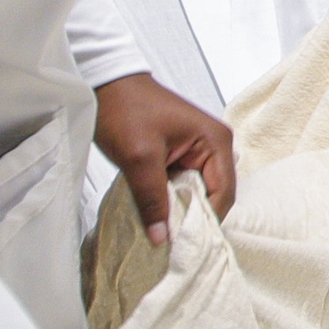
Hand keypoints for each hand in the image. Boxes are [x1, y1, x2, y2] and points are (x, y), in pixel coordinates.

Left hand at [94, 73, 235, 246]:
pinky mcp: (182, 153)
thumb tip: (162, 239)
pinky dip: (172, 200)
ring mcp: (199, 149)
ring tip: (163, 230)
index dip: (205, 221)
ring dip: (181, 210)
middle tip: (171, 241)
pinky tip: (157, 213)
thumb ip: (152, 200)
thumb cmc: (125, 111)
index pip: (223, 193)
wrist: (105, 84)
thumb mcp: (138, 158)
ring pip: (197, 192)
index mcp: (215, 141)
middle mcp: (215, 145)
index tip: (183, 245)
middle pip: (214, 195)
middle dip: (193, 218)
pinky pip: (184, 184)